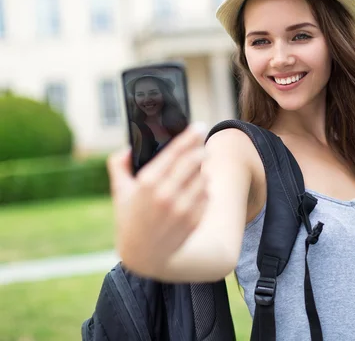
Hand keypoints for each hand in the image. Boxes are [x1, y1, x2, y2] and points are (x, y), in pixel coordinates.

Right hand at [107, 122, 208, 277]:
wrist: (145, 256)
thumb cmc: (131, 219)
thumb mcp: (120, 192)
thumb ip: (119, 166)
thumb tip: (126, 149)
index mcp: (147, 183)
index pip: (175, 152)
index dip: (190, 137)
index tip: (200, 126)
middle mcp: (166, 195)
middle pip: (195, 161)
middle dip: (200, 151)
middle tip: (201, 147)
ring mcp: (183, 208)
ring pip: (204, 177)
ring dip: (201, 173)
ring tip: (191, 176)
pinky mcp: (195, 219)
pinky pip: (207, 194)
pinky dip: (203, 190)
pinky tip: (193, 194)